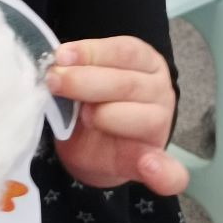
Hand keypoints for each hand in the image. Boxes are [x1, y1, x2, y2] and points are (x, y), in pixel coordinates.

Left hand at [46, 37, 187, 194]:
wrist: (93, 145)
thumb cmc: (90, 100)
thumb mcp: (82, 78)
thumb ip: (75, 70)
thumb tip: (55, 65)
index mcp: (144, 60)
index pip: (124, 51)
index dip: (92, 53)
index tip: (61, 57)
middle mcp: (159, 89)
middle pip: (126, 83)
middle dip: (84, 82)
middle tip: (54, 83)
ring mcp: (160, 124)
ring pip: (140, 117)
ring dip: (105, 116)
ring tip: (83, 117)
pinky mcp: (155, 160)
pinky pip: (167, 169)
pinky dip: (161, 171)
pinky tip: (149, 166)